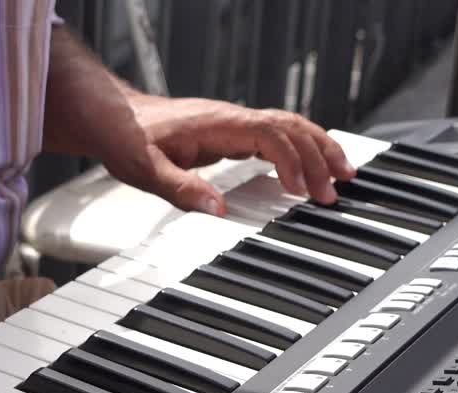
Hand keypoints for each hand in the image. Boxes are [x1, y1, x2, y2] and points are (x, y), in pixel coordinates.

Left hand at [103, 96, 356, 214]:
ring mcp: (234, 123)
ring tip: (344, 173)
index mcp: (217, 124)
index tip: (302, 190)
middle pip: (290, 127)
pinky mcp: (231, 131)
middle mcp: (231, 118)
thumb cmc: (127, 138)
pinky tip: (311, 167)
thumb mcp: (146, 169)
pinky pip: (276, 135)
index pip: (269, 135)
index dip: (291, 161)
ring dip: (318, 148)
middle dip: (319, 156)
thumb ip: (181, 189)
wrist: (114, 117)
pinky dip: (300, 148)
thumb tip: (217, 210)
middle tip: (336, 190)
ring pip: (289, 127)